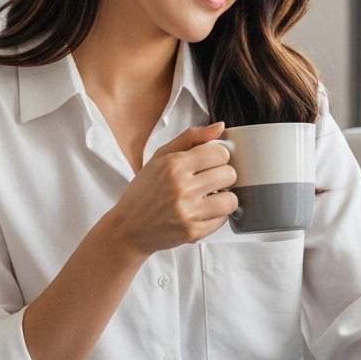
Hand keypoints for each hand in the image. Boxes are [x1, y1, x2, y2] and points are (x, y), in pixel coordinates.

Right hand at [99, 122, 237, 256]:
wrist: (128, 228)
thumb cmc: (144, 191)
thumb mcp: (160, 157)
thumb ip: (191, 138)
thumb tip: (220, 127)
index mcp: (174, 165)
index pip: (220, 153)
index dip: (218, 157)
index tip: (210, 164)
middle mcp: (182, 188)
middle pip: (229, 175)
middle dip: (222, 177)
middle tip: (209, 182)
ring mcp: (188, 212)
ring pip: (231, 200)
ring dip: (223, 198)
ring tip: (209, 198)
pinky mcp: (193, 232)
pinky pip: (223, 220)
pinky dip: (216, 216)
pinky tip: (201, 212)